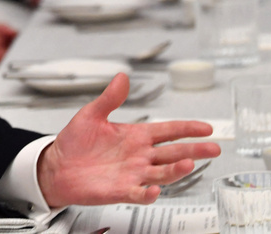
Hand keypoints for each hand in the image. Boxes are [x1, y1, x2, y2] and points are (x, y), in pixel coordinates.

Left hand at [37, 73, 220, 206]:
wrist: (57, 166)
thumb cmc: (75, 142)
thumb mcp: (92, 114)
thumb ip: (110, 98)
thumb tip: (122, 77)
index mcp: (135, 136)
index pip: (167, 131)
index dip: (187, 129)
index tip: (207, 128)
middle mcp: (139, 156)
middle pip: (173, 153)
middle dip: (194, 150)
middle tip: (213, 149)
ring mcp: (132, 174)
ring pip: (161, 173)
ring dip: (176, 170)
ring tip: (188, 163)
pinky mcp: (120, 190)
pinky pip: (138, 193)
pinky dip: (147, 193)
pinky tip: (154, 189)